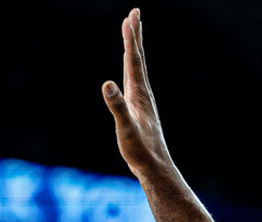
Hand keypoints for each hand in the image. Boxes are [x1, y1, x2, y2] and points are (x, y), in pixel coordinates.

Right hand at [102, 8, 173, 179]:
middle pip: (138, 58)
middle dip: (135, 35)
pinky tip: (130, 69)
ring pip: (137, 68)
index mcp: (139, 93)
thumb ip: (117, 106)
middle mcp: (143, 92)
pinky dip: (132, 68)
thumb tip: (107, 84)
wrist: (154, 166)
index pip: (134, 60)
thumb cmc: (140, 150)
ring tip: (133, 34)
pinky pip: (134, 80)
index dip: (131, 39)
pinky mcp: (139, 108)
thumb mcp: (125, 128)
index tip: (130, 17)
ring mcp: (142, 100)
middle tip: (135, 13)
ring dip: (134, 49)